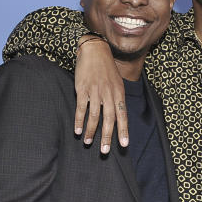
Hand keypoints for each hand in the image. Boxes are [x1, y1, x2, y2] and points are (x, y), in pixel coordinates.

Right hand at [75, 37, 127, 153]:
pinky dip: (79, 120)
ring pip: (94, 116)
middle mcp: (109, 94)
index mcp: (119, 93)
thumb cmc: (107, 69)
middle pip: (109, 119)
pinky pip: (81, 108)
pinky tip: (77, 130)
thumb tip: (119, 116)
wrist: (95, 50)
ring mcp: (95, 91)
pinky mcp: (83, 89)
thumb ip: (117, 99)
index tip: (124, 145)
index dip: (123, 131)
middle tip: (104, 151)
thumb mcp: (117, 83)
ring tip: (88, 142)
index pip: (123, 115)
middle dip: (107, 136)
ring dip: (91, 131)